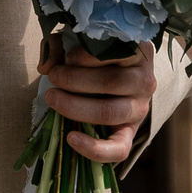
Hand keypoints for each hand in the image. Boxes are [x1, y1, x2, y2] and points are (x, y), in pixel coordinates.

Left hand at [40, 34, 156, 164]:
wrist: (119, 79)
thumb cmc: (96, 58)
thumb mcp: (81, 43)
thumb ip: (60, 45)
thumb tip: (46, 65)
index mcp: (138, 52)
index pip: (114, 52)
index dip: (83, 56)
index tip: (65, 58)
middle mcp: (145, 81)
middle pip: (110, 82)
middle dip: (73, 80)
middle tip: (53, 77)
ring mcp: (140, 109)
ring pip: (109, 112)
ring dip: (75, 107)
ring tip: (52, 98)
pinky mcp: (131, 134)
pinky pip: (118, 149)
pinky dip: (94, 148)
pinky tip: (71, 138)